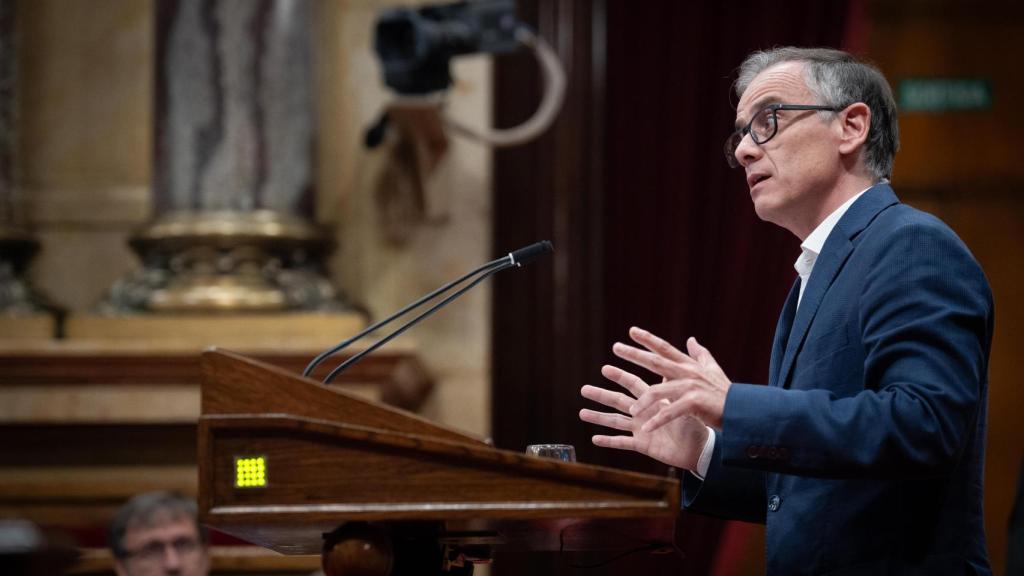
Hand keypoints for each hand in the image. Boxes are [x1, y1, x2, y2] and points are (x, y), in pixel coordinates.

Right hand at [580, 364, 708, 469]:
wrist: (700, 447)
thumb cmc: (694, 423)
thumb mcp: (683, 402)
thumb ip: (673, 385)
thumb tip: (669, 365)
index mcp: (652, 399)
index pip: (632, 384)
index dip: (619, 376)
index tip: (604, 368)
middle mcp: (642, 412)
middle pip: (617, 401)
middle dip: (601, 395)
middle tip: (583, 389)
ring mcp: (640, 428)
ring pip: (615, 421)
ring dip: (598, 417)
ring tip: (581, 413)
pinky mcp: (642, 445)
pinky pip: (622, 442)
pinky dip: (609, 441)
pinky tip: (594, 439)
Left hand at [616, 327, 730, 430]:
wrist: (741, 410)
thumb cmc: (724, 392)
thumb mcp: (712, 369)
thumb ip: (700, 354)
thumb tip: (691, 339)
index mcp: (689, 365)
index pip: (665, 349)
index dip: (648, 339)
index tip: (631, 331)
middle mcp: (688, 372)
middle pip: (656, 361)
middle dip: (635, 354)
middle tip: (615, 347)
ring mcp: (690, 387)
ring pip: (660, 391)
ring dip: (644, 402)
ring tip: (632, 411)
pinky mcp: (694, 403)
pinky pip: (670, 412)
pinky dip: (658, 420)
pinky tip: (646, 428)